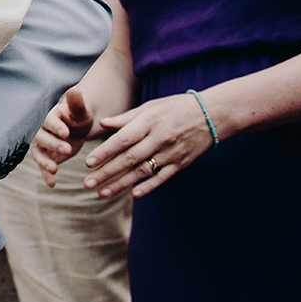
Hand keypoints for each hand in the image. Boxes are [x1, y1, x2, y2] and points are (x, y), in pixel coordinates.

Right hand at [31, 87, 94, 183]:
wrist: (77, 129)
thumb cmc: (79, 117)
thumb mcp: (81, 111)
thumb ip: (77, 103)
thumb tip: (75, 89)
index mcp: (50, 117)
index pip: (49, 122)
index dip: (56, 127)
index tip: (65, 132)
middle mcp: (42, 131)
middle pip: (42, 138)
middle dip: (53, 144)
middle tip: (67, 150)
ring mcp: (43, 146)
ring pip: (39, 153)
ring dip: (44, 162)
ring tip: (54, 169)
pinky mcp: (47, 157)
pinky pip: (43, 167)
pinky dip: (46, 175)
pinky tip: (52, 184)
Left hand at [81, 92, 214, 199]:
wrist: (213, 115)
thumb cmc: (176, 108)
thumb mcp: (150, 107)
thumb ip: (126, 118)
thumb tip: (102, 123)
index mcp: (149, 122)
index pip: (122, 140)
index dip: (105, 152)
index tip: (88, 163)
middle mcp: (159, 139)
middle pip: (129, 159)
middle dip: (106, 172)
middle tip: (88, 183)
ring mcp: (171, 153)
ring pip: (142, 171)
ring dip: (121, 183)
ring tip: (102, 193)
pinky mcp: (181, 164)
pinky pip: (162, 177)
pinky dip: (148, 186)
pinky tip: (134, 194)